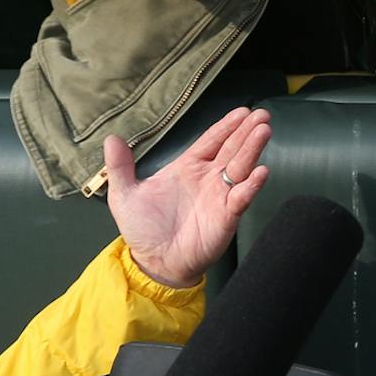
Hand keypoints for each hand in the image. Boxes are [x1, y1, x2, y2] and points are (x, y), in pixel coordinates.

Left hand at [104, 104, 271, 288]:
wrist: (153, 263)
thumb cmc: (143, 230)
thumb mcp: (125, 195)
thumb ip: (120, 167)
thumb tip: (111, 138)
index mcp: (188, 168)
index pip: (212, 140)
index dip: (227, 126)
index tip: (242, 111)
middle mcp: (209, 178)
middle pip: (232, 149)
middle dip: (247, 131)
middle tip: (262, 115)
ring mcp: (220, 196)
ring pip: (241, 167)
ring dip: (253, 149)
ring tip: (263, 132)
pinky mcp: (226, 216)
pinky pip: (241, 197)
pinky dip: (252, 185)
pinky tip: (260, 171)